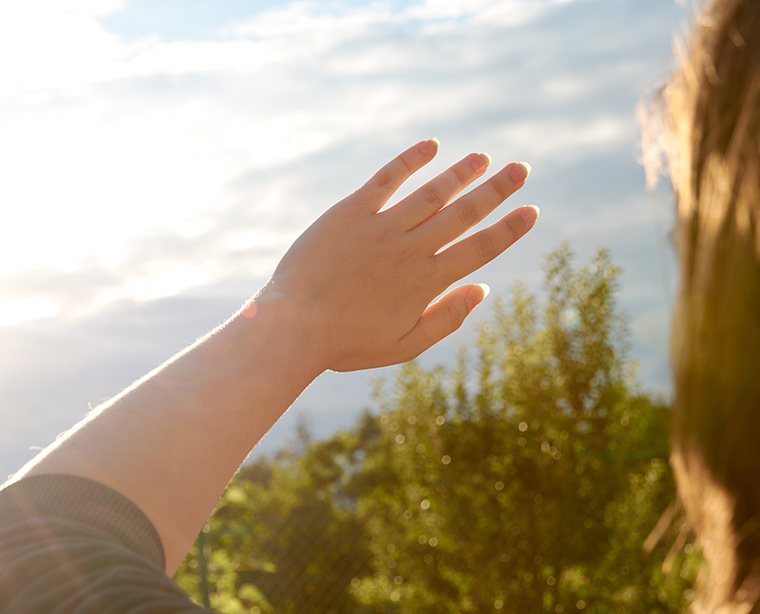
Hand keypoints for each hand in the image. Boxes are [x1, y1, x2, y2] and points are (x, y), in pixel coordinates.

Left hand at [262, 138, 537, 371]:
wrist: (293, 326)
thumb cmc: (346, 341)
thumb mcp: (403, 345)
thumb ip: (446, 319)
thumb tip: (482, 289)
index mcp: (426, 282)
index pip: (479, 249)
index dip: (509, 229)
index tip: (531, 211)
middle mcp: (410, 249)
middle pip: (464, 213)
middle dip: (496, 190)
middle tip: (521, 169)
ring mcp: (381, 227)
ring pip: (432, 193)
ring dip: (461, 173)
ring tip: (483, 157)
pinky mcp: (350, 212)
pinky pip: (386, 179)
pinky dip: (410, 161)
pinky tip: (431, 146)